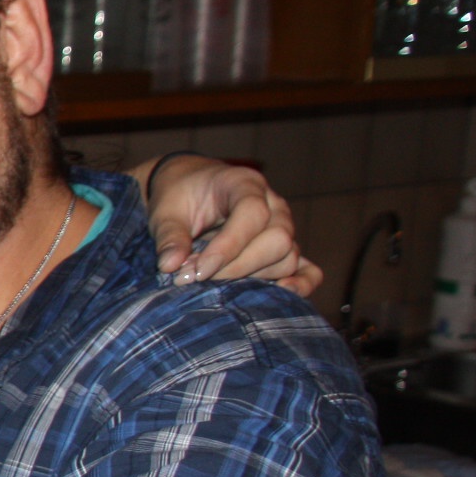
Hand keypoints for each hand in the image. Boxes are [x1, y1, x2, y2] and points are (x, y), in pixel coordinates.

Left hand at [142, 155, 318, 293]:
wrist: (190, 189)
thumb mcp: (166, 212)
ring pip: (287, 258)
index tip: (197, 271)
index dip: (228, 246)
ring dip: (252, 278)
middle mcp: (273, 204)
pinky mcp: (285, 249)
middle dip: (236, 267)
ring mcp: (284, 227)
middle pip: (277, 240)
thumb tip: (170, 266)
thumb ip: (170, 236)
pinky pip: (309, 269)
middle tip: (196, 278)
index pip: (252, 214)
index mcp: (244, 183)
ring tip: (212, 282)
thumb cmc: (179, 197)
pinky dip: (301, 284)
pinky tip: (281, 293)